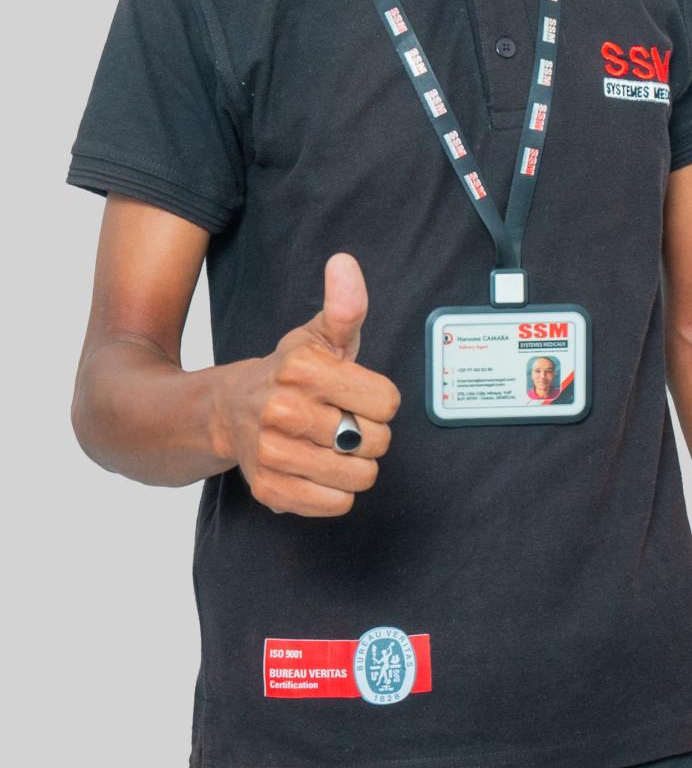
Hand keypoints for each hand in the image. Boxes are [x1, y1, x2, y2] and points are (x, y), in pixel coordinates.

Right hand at [218, 252, 400, 515]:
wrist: (229, 411)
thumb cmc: (289, 373)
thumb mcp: (319, 335)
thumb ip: (344, 305)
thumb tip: (344, 263)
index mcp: (303, 369)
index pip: (387, 402)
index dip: (379, 401)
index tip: (356, 396)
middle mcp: (284, 411)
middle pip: (375, 441)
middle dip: (368, 433)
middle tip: (342, 422)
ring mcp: (274, 453)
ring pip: (359, 477)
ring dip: (354, 465)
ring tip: (331, 446)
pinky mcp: (270, 490)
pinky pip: (336, 504)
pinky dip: (335, 492)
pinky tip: (317, 469)